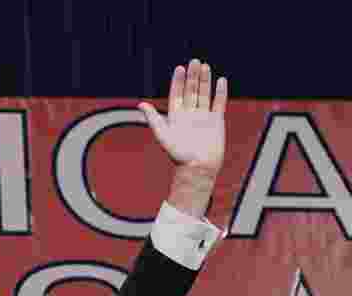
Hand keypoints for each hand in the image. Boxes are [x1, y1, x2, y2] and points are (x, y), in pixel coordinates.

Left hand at [139, 59, 226, 218]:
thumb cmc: (178, 154)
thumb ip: (153, 119)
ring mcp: (203, 117)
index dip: (178, 82)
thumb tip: (140, 104)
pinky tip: (221, 81)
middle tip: (194, 61)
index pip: (176, 94)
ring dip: (205, 81)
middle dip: (192, 77)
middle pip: (191, 91)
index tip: (180, 68)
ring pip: (204, 94)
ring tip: (205, 66)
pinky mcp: (216, 121)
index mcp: (175, 117)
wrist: (198, 167)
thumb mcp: (162, 134)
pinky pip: (218, 103)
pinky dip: (220, 92)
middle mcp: (189, 115)